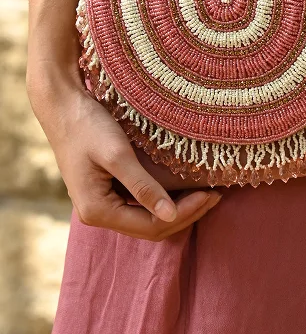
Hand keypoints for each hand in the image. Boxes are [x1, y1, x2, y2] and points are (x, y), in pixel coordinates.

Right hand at [27, 68, 221, 240]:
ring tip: (205, 193)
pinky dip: (162, 200)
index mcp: (97, 210)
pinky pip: (139, 205)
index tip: (210, 193)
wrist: (62, 106)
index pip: (151, 225)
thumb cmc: (87, 126)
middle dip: (185, 214)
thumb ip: (143, 187)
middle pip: (150, 228)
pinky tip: (181, 188)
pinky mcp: (105, 191)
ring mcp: (100, 203)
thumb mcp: (117, 155)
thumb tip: (170, 217)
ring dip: (176, 210)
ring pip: (146, 219)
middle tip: (215, 194)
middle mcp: (97, 214)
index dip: (184, 214)